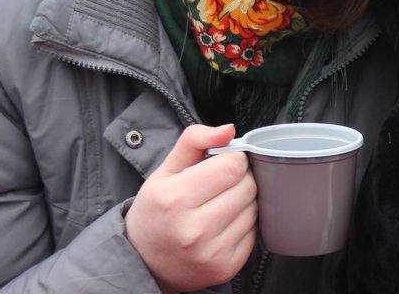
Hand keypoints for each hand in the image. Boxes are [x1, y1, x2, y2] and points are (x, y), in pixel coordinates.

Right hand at [126, 124, 257, 292]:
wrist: (144, 262)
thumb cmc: (156, 211)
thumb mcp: (165, 170)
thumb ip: (195, 141)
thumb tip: (228, 130)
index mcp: (175, 198)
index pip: (232, 166)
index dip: (233, 159)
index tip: (223, 163)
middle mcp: (193, 230)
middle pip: (247, 186)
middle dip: (239, 179)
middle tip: (220, 185)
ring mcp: (210, 253)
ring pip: (254, 209)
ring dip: (243, 202)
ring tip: (219, 205)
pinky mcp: (225, 269)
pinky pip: (254, 233)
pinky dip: (244, 225)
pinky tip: (223, 225)